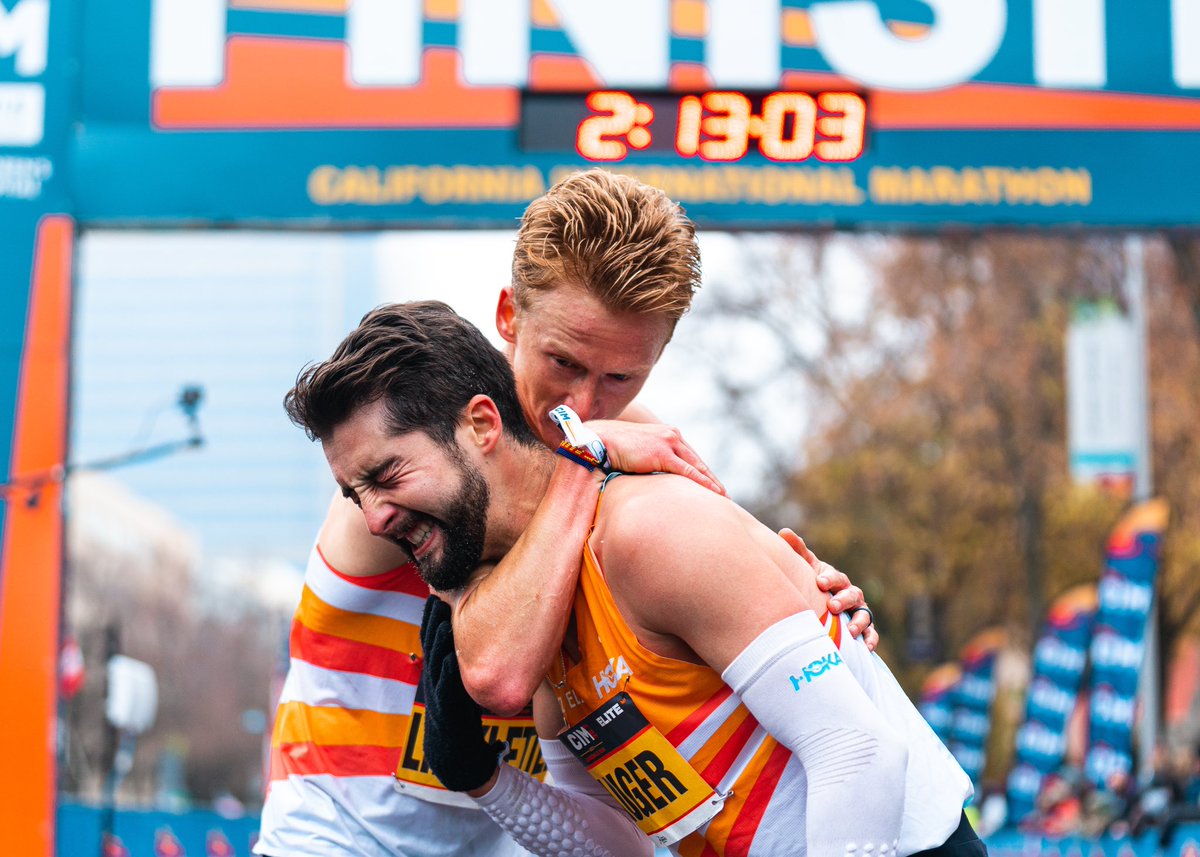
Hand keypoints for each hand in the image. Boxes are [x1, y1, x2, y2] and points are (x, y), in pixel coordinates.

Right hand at [418, 595, 504, 792]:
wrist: (456, 762)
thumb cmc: (463, 720)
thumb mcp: (466, 686)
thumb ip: (470, 664)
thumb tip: (485, 636)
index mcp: (441, 674)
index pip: (436, 640)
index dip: (434, 617)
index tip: (437, 591)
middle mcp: (436, 683)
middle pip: (432, 647)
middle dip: (433, 621)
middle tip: (436, 594)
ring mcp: (439, 699)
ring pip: (436, 665)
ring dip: (437, 642)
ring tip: (441, 619)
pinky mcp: (446, 716)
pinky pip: (446, 693)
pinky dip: (446, 675)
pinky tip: (450, 660)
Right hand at [587, 419, 723, 494]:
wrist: (600, 440)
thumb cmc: (613, 448)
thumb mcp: (638, 451)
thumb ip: (650, 459)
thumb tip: (653, 478)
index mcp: (667, 433)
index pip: (689, 455)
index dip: (701, 470)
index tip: (711, 483)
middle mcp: (672, 435)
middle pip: (697, 460)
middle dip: (710, 478)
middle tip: (723, 493)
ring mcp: (669, 443)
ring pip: (697, 466)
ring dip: (711, 482)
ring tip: (723, 497)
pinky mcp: (664, 454)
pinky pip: (689, 471)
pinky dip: (703, 483)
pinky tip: (713, 493)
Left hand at [778, 528, 878, 651]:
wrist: (822, 606)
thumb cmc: (813, 584)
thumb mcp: (806, 568)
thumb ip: (797, 551)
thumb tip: (783, 531)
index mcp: (836, 579)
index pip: (835, 577)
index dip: (829, 579)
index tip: (819, 582)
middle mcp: (850, 594)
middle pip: (852, 595)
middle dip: (843, 600)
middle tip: (832, 606)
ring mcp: (858, 611)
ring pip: (864, 614)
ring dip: (858, 622)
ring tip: (850, 631)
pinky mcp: (864, 628)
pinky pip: (871, 633)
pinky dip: (870, 639)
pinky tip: (866, 648)